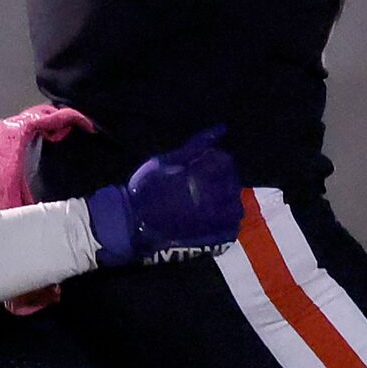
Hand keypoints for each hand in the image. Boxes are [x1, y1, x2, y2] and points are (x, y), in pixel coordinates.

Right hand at [87, 128, 242, 266]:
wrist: (131, 224)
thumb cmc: (145, 188)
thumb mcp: (165, 160)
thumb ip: (195, 145)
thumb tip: (221, 128)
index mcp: (203, 177)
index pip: (225, 161)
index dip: (213, 160)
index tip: (199, 165)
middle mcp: (215, 198)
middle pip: (233, 183)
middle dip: (221, 180)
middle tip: (203, 183)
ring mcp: (216, 222)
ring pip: (235, 206)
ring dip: (226, 201)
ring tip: (209, 201)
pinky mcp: (212, 239)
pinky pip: (231, 228)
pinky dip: (225, 221)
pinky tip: (212, 218)